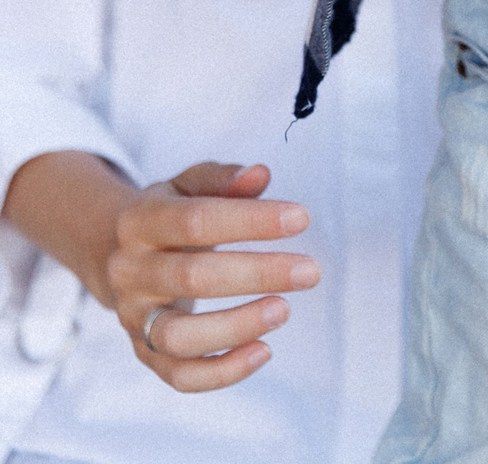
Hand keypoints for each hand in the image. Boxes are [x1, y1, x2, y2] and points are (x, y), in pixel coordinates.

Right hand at [106, 161, 320, 391]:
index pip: (195, 220)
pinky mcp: (144, 352)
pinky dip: (222, 372)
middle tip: (309, 271)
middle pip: (192, 277)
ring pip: (179, 336)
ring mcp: (133, 317)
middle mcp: (129, 271)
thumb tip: (260, 175)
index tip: (301, 219)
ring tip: (284, 310)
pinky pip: (179, 376)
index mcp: (140, 220)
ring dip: (237, 327)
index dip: (250, 220)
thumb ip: (224, 179)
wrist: (115, 252)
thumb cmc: (170, 213)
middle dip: (258, 274)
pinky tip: (263, 350)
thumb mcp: (189, 185)